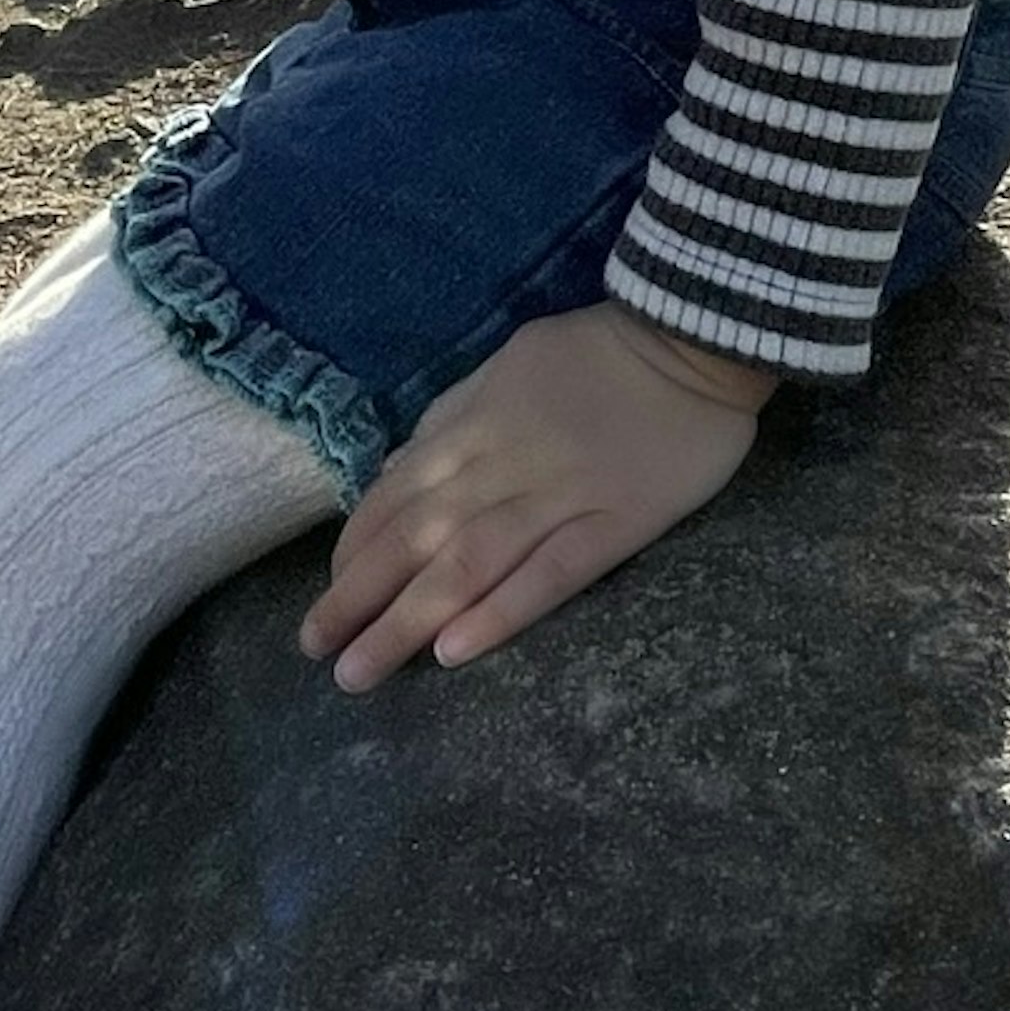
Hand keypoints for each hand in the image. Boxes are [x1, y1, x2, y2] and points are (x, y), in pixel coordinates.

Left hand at [299, 298, 771, 693]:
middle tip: (315, 651)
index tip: (327, 599)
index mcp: (473, 424)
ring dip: (405, 619)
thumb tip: (399, 471)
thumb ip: (454, 419)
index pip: (394, 496)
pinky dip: (500, 611)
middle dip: (356, 597)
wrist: (694, 340)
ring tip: (360, 671)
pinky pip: (551, 573)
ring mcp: (560, 496)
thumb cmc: (599, 355)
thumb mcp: (506, 365)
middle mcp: (503, 464)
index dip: (354, 551)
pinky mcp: (616, 524)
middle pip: (415, 536)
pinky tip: (455, 651)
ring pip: (467, 563)